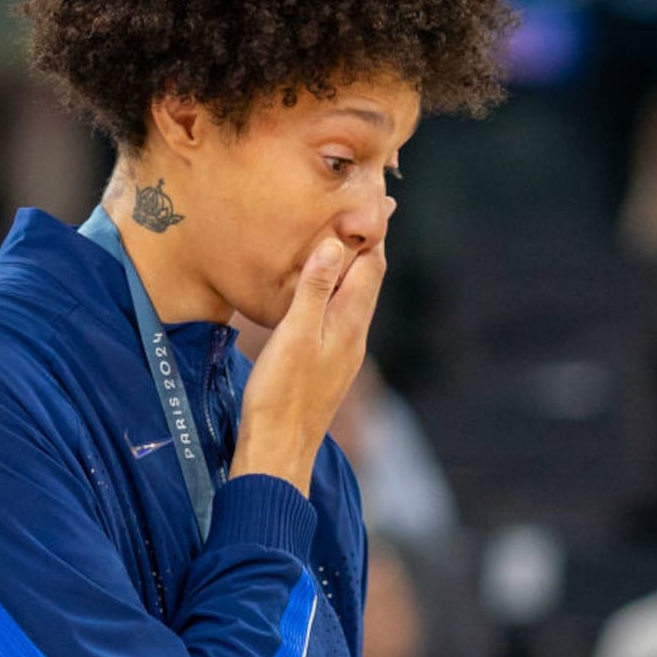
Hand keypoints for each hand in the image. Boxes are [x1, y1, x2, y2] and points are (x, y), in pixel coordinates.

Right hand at [233, 234, 386, 494]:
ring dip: (353, 269)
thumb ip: (314, 290)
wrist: (278, 453)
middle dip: (369, 246)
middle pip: (368, 281)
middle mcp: (353, 337)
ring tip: (349, 242)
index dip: (374, 234)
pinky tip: (322, 292)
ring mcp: (341, 353)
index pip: (371, 268)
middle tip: (371, 213)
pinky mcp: (326, 366)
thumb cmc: (281, 396)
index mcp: (350, 325)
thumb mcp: (294, 336)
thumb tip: (335, 245)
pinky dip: (337, 291)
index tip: (379, 203)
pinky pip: (339, 317)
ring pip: (354, 299)